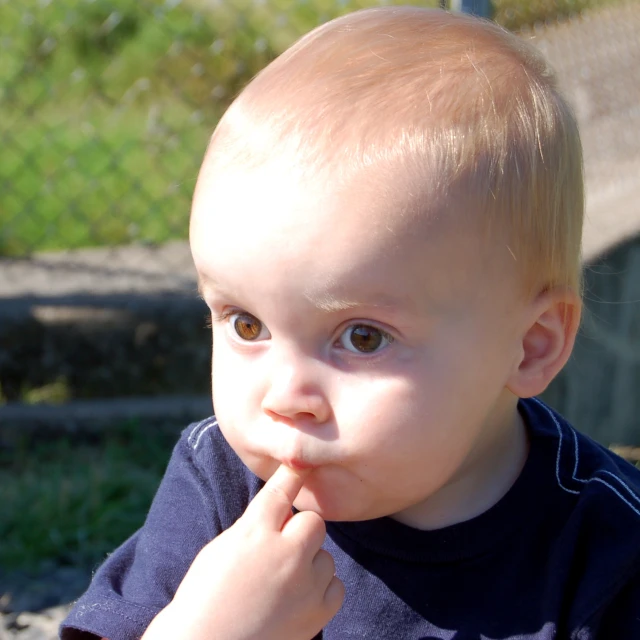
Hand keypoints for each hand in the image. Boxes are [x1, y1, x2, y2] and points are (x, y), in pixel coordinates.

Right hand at [142, 464, 343, 639]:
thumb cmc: (205, 595)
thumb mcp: (223, 547)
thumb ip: (254, 526)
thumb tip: (280, 512)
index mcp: (254, 531)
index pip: (282, 490)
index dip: (294, 475)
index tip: (304, 465)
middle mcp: (285, 552)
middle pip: (312, 521)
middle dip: (300, 531)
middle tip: (281, 549)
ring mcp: (304, 583)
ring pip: (325, 555)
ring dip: (309, 563)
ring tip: (284, 582)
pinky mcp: (317, 612)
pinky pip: (335, 585)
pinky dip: (321, 589)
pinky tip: (299, 598)